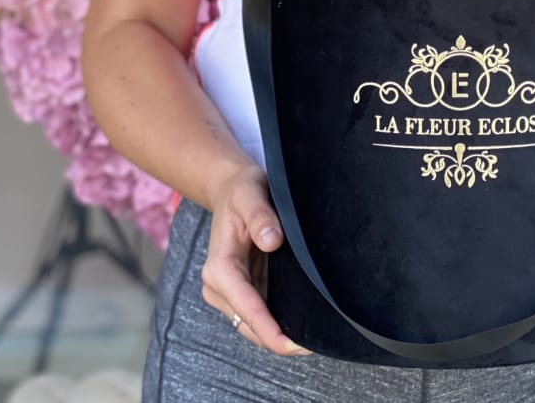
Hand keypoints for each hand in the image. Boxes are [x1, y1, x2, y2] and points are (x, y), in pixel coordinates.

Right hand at [200, 162, 312, 355]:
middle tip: (314, 345)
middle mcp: (220, 285)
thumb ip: (261, 216)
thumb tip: (273, 241)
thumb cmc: (242, 191)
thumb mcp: (251, 195)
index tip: (290, 345)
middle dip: (277, 339)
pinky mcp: (242, 289)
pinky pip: (259, 313)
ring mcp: (230, 291)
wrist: (231, 190)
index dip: (268, 329)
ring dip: (278, 334)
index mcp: (219, 268)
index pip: (246, 306)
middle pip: (249, 324)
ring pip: (254, 325)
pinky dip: (277, 322)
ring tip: (312, 339)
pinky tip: (302, 324)